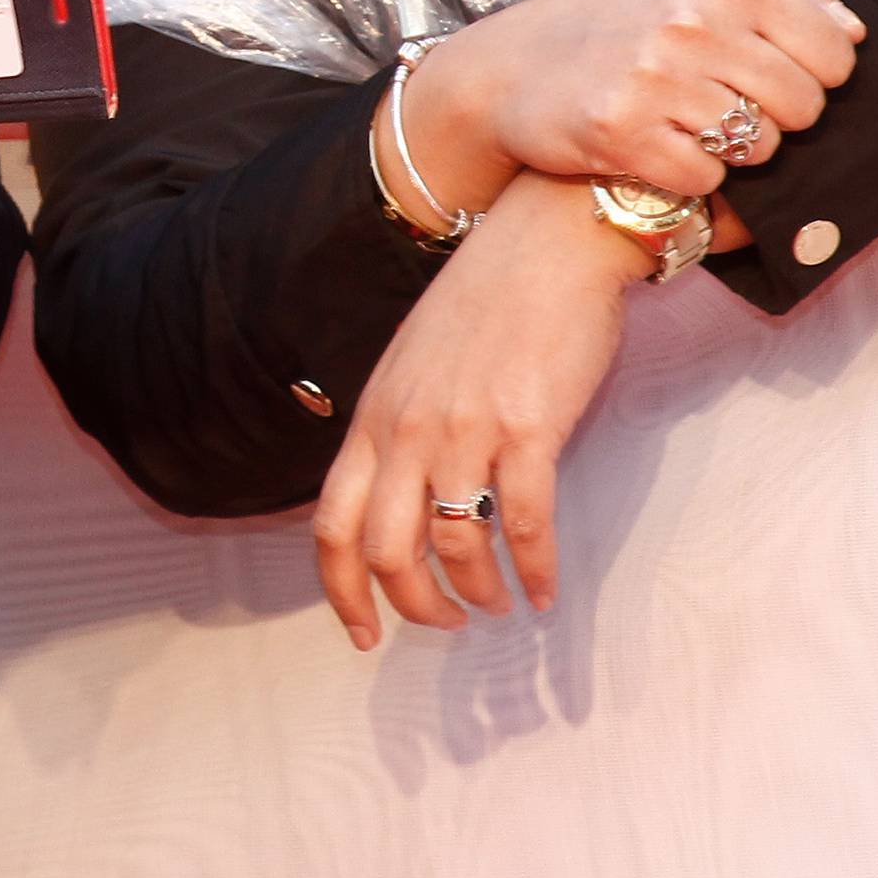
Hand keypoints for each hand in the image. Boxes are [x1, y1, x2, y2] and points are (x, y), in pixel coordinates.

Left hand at [314, 173, 650, 645]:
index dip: (340, 592)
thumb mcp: (412, 364)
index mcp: (373, 416)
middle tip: (446, 624)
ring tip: (499, 603)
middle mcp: (407, 428)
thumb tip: (401, 501)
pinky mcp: (527, 427)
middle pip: (385, 551)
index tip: (361, 634)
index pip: (330, 525)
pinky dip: (536, 571)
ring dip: (477, 592)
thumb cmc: (486, 301)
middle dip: (414, 607)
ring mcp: (465, 428)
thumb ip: (397, 427)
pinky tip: (545, 590)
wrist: (547, 242)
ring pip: (455, 545)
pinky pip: (525, 524)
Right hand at [386, 0, 863, 220]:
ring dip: (736, 149)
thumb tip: (855, 30)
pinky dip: (693, 175)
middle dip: (779, 119)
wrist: (513, 67)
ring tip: (694, 125)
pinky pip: (707, 177)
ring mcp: (657, 76)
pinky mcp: (624, 132)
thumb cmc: (620, 20)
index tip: (778, 75)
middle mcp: (693, 21)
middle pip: (804, 106)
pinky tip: (662, 150)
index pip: (836, 51)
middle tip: (730, 107)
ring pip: (760, 146)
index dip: (818, 76)